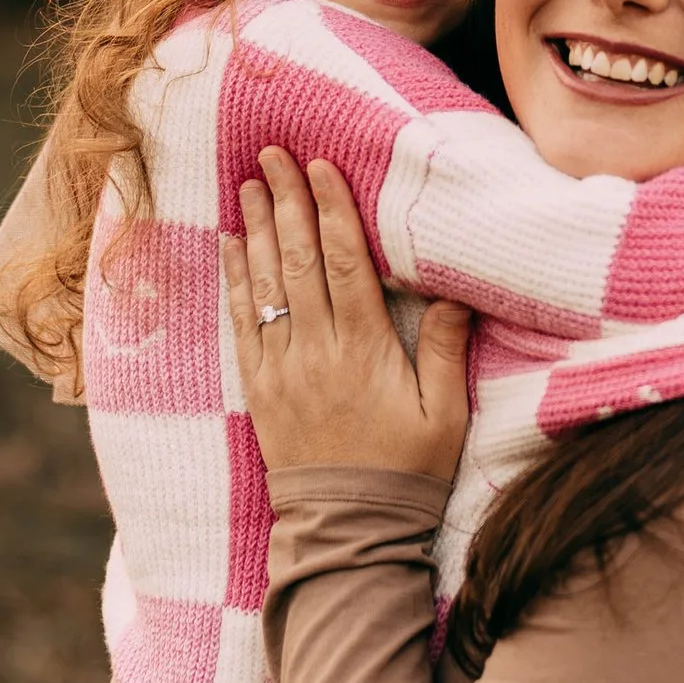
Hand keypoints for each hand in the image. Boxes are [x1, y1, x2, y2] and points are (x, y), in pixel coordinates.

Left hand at [223, 149, 471, 486]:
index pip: (343, 263)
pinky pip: (241, 322)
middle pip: (297, 260)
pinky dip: (234, 279)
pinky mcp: (258, 388)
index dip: (330, 209)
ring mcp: (280, 368)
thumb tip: (453, 290)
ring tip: (250, 183)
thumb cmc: (407, 470)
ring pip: (265, 283)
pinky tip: (230, 244)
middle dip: (286, 201)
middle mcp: (316, 350)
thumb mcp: (445, 414)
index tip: (319, 165)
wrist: (349, 529)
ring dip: (256, 228)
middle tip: (273, 153)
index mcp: (364, 349)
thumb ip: (444, 348)